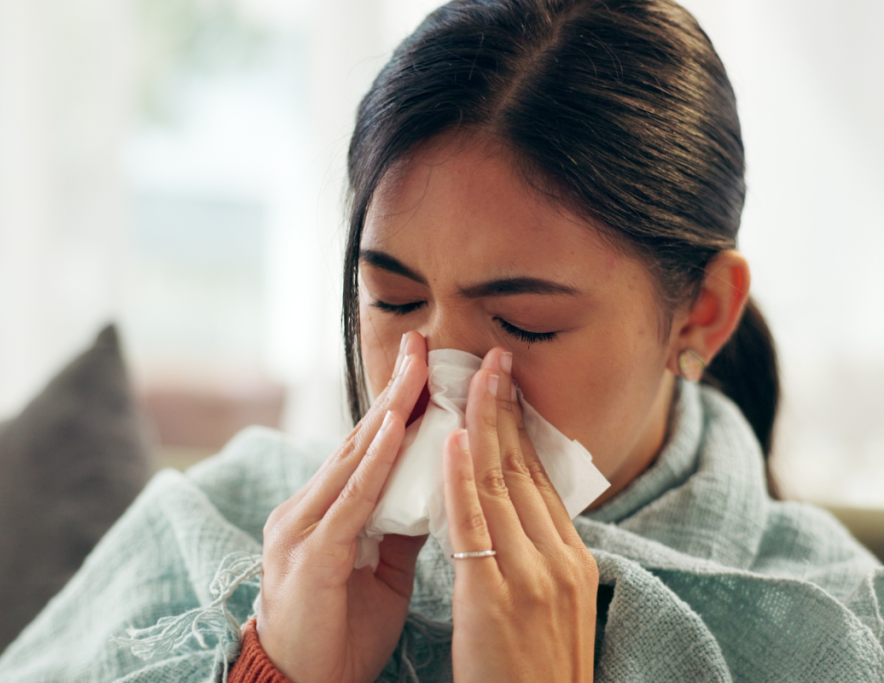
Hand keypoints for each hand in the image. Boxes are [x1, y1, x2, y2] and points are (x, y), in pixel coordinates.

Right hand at [256, 332, 429, 682]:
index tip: (427, 364)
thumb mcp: (383, 569)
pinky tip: (394, 427)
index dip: (398, 406)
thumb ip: (403, 524)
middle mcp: (308, 508)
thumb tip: (439, 486)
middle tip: (422, 343)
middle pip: (360, 439)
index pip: (368, 447)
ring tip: (417, 368)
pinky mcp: (310, 554)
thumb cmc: (341, 630)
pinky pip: (350, 500)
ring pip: (354, 458)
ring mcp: (303, 527)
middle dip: (395, 390)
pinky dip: (375, 460)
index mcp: (327, 511)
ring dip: (389, 410)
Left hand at [443, 348, 598, 682]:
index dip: (521, 430)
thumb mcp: (554, 607)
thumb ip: (538, 558)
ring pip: (502, 485)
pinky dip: (463, 477)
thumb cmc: (537, 673)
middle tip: (493, 359)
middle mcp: (559, 558)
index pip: (541, 480)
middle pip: (525, 470)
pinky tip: (454, 437)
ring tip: (471, 376)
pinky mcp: (496, 597)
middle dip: (506, 410)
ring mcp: (531, 575)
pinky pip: (476, 524)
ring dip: (484, 425)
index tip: (505, 389)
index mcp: (574, 559)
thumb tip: (517, 515)